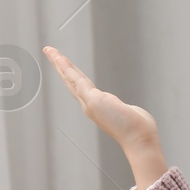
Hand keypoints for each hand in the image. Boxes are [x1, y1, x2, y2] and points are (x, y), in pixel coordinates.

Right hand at [44, 46, 167, 189]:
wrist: (139, 139)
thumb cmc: (138, 129)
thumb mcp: (128, 114)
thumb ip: (122, 109)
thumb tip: (126, 109)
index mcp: (98, 106)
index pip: (81, 86)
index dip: (72, 75)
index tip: (65, 65)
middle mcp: (90, 105)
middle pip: (71, 81)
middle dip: (60, 66)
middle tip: (50, 52)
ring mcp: (90, 102)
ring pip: (71, 78)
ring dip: (59, 63)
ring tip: (49, 50)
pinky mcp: (93, 100)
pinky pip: (77, 80)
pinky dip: (67, 68)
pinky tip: (60, 58)